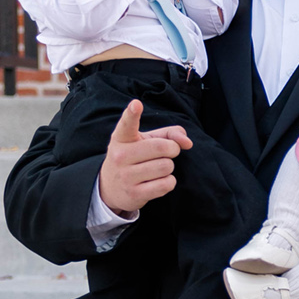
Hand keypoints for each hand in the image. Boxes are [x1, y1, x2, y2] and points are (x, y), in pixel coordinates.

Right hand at [96, 97, 191, 215]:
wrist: (110, 187)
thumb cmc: (134, 157)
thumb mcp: (146, 141)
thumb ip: (170, 134)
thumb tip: (187, 143)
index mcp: (122, 138)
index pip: (127, 124)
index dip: (132, 113)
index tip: (136, 104)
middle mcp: (120, 155)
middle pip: (162, 148)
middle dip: (172, 149)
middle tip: (167, 152)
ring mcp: (126, 176)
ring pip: (166, 166)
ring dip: (169, 167)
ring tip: (157, 168)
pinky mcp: (135, 193)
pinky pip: (166, 184)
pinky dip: (169, 182)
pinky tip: (158, 181)